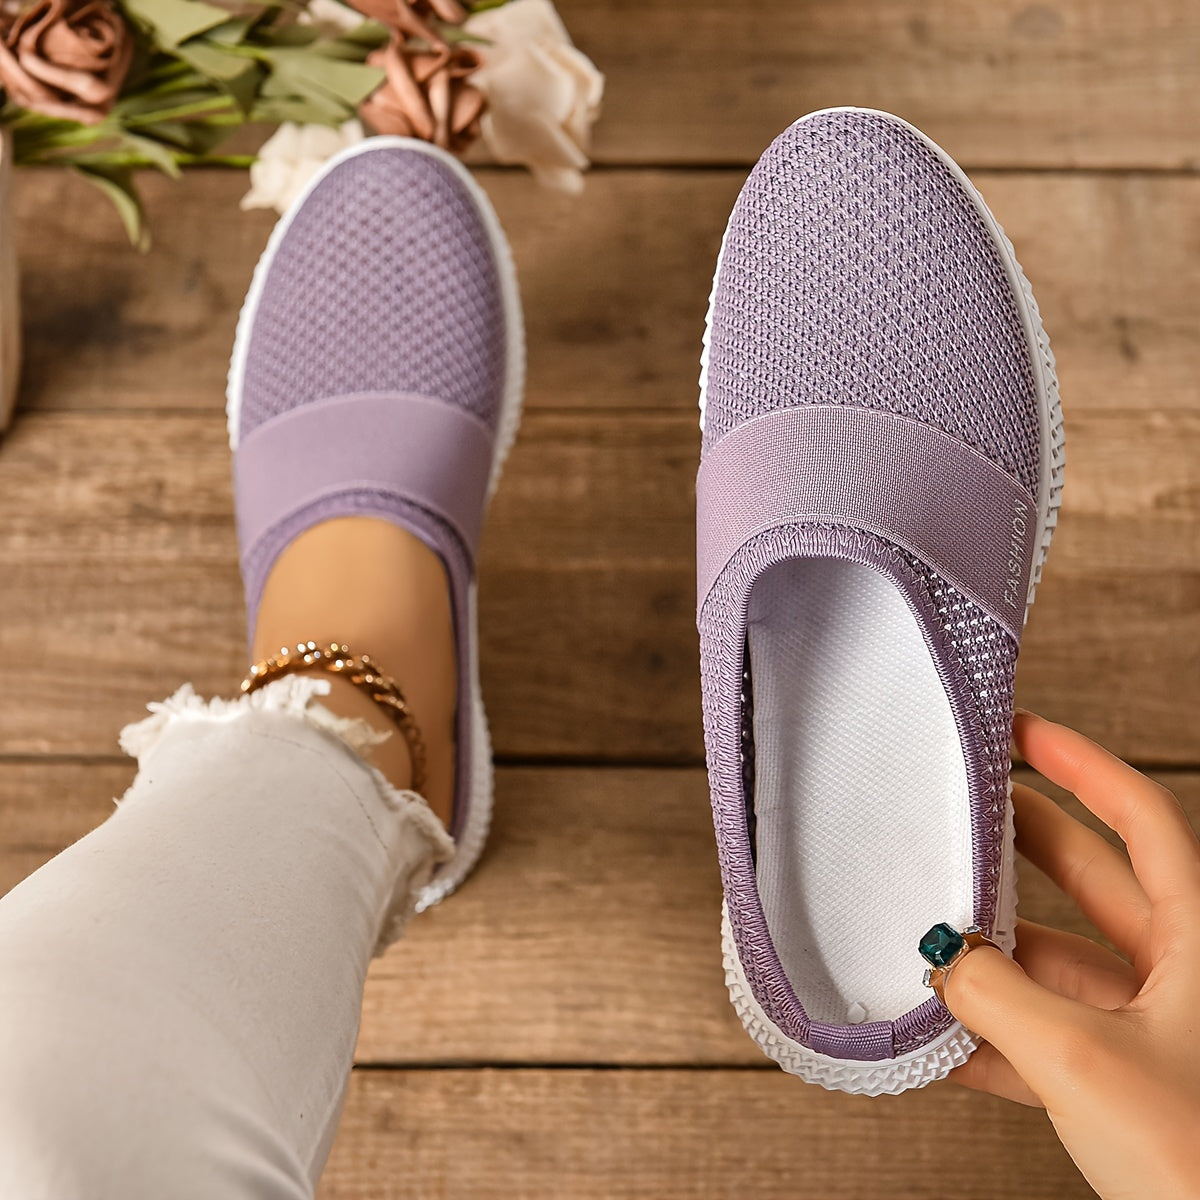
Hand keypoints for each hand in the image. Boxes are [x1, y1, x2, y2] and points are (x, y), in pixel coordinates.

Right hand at [940, 711, 1199, 1199]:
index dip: (1082, 764)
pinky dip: (993, 1037)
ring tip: (920, 934)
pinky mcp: (1129, 1088)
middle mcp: (1183, 976)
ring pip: (1059, 968)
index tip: (1022, 730)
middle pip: (1092, 880)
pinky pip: (1049, 1042)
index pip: (1142, 819)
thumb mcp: (1085, 1061)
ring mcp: (1157, 1033)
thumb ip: (997, 996)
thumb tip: (938, 958)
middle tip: (956, 810)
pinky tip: (935, 1037)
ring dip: (991, 959)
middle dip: (1019, 844)